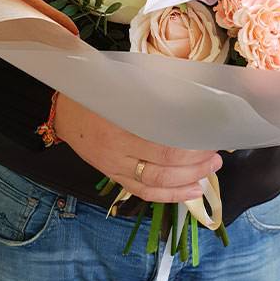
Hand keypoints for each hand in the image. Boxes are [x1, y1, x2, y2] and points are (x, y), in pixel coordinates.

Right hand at [54, 93, 221, 202]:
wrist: (64, 111)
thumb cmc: (98, 91)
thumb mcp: (124, 84)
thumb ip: (153, 93)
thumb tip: (192, 96)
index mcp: (120, 122)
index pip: (163, 143)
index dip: (190, 146)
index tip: (210, 137)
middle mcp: (116, 150)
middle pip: (162, 167)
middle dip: (194, 165)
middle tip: (216, 157)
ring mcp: (113, 167)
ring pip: (154, 184)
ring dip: (186, 182)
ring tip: (208, 175)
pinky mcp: (112, 176)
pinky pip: (142, 192)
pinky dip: (168, 196)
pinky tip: (190, 192)